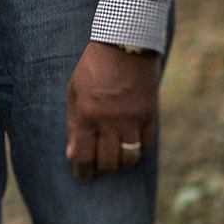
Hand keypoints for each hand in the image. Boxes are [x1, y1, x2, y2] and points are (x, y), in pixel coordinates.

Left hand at [66, 41, 159, 181]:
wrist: (125, 46)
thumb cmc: (93, 67)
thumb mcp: (74, 92)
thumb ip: (74, 124)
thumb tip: (73, 154)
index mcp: (88, 114)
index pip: (84, 155)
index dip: (82, 171)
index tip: (82, 177)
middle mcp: (111, 120)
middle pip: (109, 162)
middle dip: (101, 169)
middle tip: (97, 168)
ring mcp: (133, 119)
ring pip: (129, 158)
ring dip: (120, 164)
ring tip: (112, 160)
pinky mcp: (150, 116)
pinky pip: (145, 145)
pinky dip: (136, 151)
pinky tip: (128, 148)